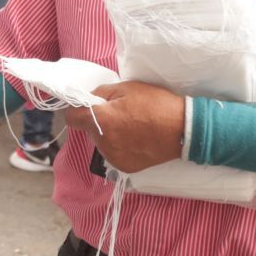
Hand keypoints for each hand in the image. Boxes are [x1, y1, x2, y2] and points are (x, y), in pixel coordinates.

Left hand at [65, 81, 185, 173]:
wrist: (182, 129)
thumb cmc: (155, 104)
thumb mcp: (126, 88)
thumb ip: (101, 93)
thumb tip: (89, 100)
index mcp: (100, 121)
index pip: (72, 117)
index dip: (78, 109)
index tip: (89, 106)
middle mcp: (103, 142)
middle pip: (89, 129)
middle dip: (99, 120)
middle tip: (121, 113)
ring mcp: (113, 157)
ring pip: (101, 142)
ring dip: (110, 134)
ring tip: (132, 127)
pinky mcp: (124, 167)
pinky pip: (114, 153)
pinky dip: (120, 147)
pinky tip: (137, 140)